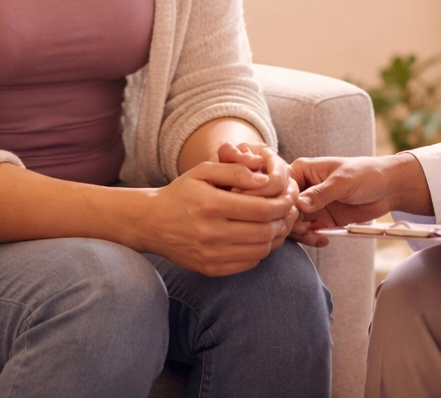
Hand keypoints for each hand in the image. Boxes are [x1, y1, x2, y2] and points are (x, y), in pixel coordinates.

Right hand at [132, 161, 296, 275]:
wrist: (151, 222)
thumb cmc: (181, 192)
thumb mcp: (203, 171)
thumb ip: (235, 171)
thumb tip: (265, 178)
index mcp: (211, 205)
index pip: (262, 209)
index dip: (283, 203)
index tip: (290, 196)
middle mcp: (211, 233)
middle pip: (265, 232)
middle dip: (284, 220)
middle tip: (289, 210)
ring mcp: (211, 255)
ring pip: (261, 250)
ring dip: (276, 236)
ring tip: (278, 222)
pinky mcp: (211, 269)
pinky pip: (249, 263)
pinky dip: (261, 250)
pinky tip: (260, 236)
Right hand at [288, 154, 430, 246]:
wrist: (387, 188)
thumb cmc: (366, 174)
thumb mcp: (343, 181)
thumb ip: (321, 193)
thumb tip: (299, 204)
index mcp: (302, 170)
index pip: (282, 189)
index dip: (284, 204)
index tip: (296, 215)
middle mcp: (302, 188)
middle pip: (284, 210)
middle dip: (293, 224)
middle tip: (308, 231)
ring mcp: (310, 205)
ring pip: (293, 225)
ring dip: (302, 235)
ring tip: (319, 237)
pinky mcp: (320, 219)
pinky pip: (308, 233)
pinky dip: (312, 239)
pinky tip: (325, 239)